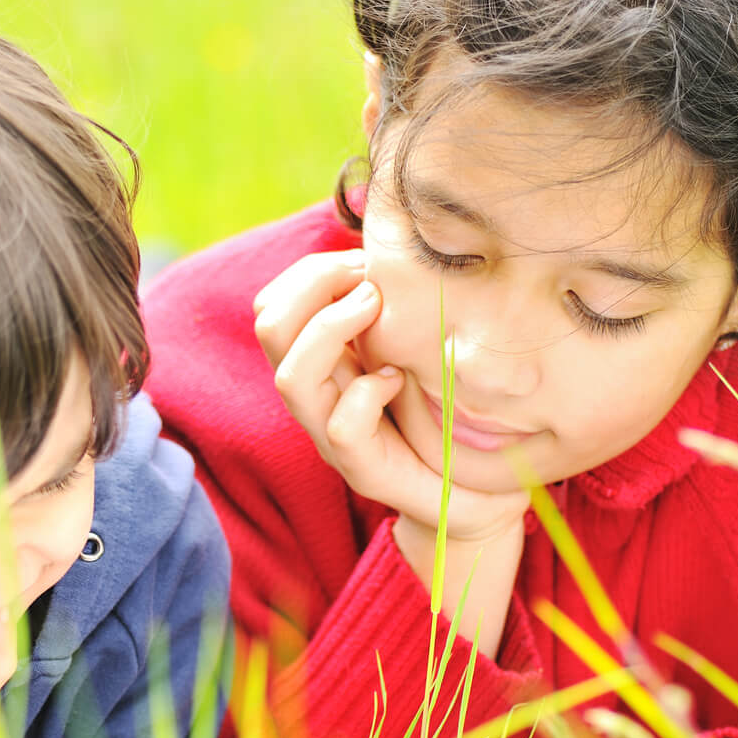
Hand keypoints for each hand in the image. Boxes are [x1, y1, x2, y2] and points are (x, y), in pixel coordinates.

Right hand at [252, 249, 526, 542]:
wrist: (469, 494)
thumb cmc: (445, 415)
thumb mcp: (416, 347)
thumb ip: (398, 308)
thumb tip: (402, 244)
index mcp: (321, 361)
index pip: (273, 303)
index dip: (310, 271)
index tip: (368, 263)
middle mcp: (315, 394)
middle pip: (268, 325)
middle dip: (315, 285)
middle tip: (373, 282)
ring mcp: (330, 433)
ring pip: (290, 378)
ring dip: (332, 330)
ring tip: (379, 311)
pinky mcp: (361, 469)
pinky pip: (342, 426)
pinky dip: (370, 393)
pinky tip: (400, 381)